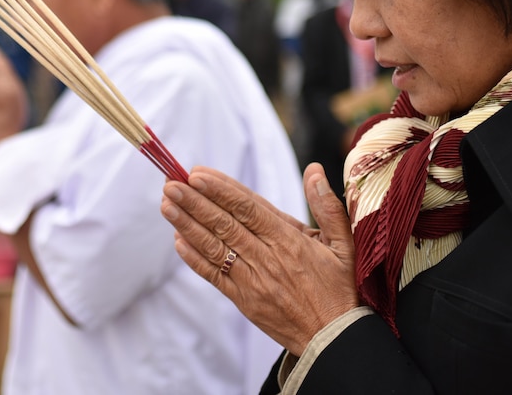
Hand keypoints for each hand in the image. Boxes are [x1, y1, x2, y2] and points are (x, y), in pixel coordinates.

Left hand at [161, 163, 357, 354]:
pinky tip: (178, 240)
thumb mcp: (345, 245)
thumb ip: (327, 206)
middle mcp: (267, 258)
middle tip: (171, 182)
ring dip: (187, 224)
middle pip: (224, 224)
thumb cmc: (340, 289)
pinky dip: (195, 258)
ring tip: (167, 204)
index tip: (198, 173)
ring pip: (214, 247)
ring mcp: (252, 281)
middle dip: (195, 201)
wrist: (334, 341)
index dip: (221, 190)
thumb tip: (313, 170)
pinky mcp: (244, 300)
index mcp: (289, 241)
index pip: (248, 208)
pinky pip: (215, 276)